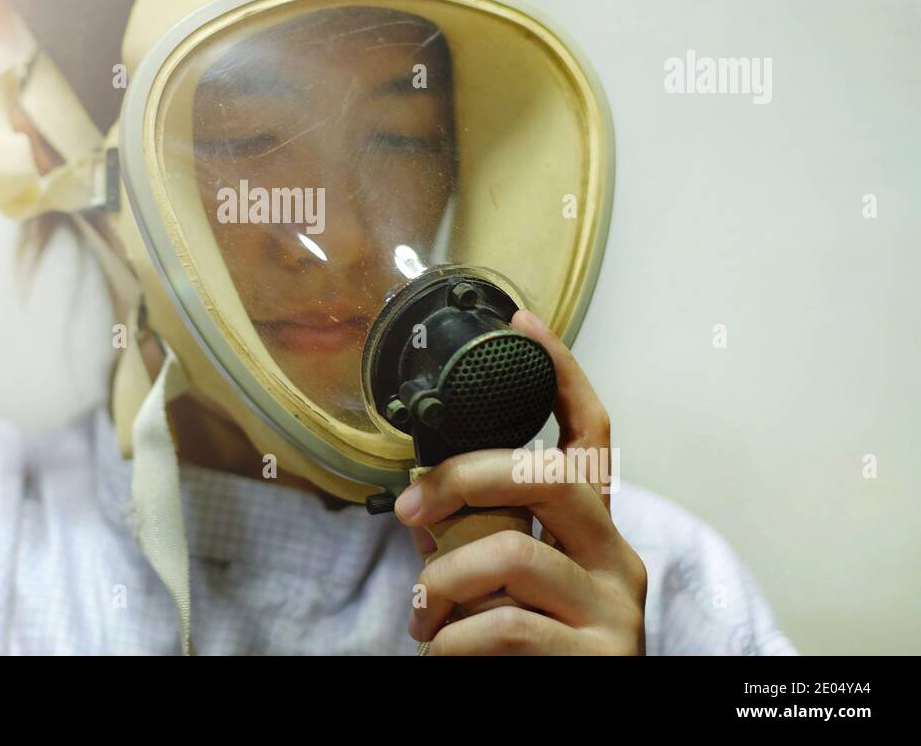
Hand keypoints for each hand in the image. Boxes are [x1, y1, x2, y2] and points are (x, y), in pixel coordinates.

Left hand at [397, 309, 647, 654]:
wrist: (578, 726)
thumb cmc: (531, 653)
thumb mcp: (509, 586)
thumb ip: (479, 539)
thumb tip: (424, 499)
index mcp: (595, 533)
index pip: (593, 435)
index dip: (562, 373)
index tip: (522, 325)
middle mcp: (618, 560)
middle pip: (554, 475)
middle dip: (468, 476)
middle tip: (413, 508)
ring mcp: (615, 610)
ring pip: (514, 555)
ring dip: (441, 583)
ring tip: (420, 616)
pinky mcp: (601, 659)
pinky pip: (504, 627)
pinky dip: (449, 638)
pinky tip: (438, 652)